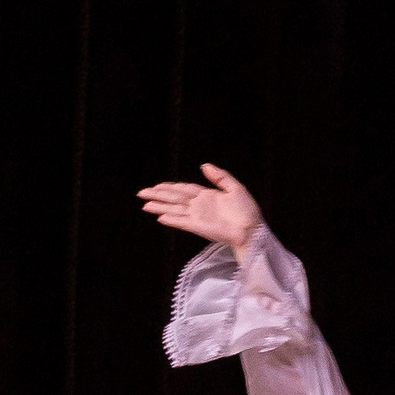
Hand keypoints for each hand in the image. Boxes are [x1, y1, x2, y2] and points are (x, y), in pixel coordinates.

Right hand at [138, 163, 264, 254]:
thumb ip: (220, 176)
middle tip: (141, 192)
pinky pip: (182, 221)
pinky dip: (171, 219)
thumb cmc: (248, 211)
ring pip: (174, 209)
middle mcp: (200, 206)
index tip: (157, 185)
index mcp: (208, 196)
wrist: (253, 229)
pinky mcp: (199, 227)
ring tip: (145, 205)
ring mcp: (198, 217)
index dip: (170, 187)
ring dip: (159, 206)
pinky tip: (159, 217)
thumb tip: (204, 165)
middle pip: (175, 198)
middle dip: (158, 195)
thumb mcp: (235, 188)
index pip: (184, 189)